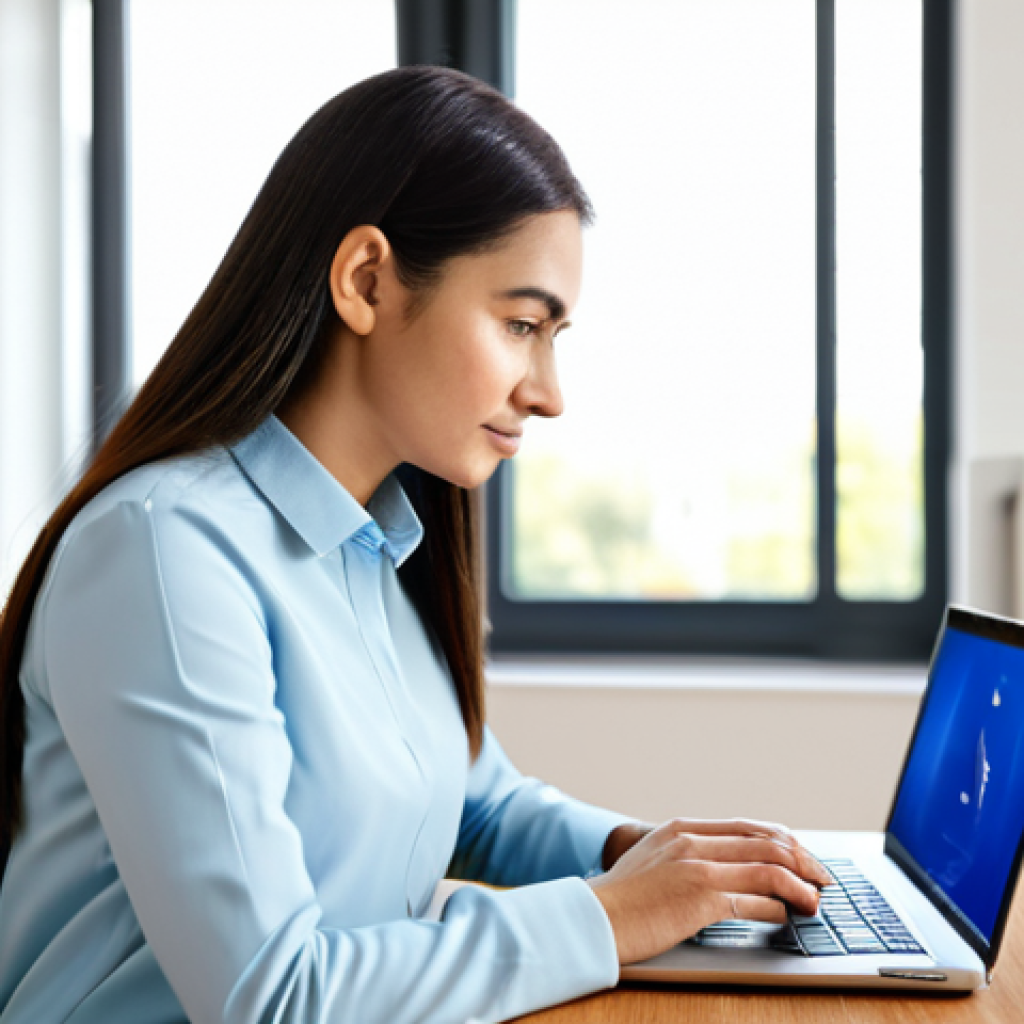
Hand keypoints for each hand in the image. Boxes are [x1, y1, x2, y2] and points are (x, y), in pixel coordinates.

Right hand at [587, 817, 831, 964]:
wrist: (593, 917)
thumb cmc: (620, 899)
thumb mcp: (651, 862)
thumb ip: (683, 856)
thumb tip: (723, 870)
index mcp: (681, 828)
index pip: (746, 826)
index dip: (781, 840)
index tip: (801, 855)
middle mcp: (692, 840)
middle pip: (764, 841)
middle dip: (802, 860)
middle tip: (821, 878)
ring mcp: (697, 867)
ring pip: (767, 868)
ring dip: (800, 886)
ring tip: (815, 901)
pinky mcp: (701, 898)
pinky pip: (755, 900)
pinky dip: (779, 908)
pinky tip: (787, 916)